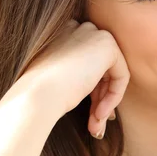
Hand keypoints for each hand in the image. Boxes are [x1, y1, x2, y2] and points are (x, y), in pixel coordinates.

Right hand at [21, 21, 129, 138]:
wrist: (35, 95)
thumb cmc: (38, 94)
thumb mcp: (59, 81)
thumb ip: (81, 78)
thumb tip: (104, 96)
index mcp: (62, 33)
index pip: (87, 63)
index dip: (92, 91)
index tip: (90, 113)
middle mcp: (79, 28)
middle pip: (101, 69)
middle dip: (99, 99)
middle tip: (95, 124)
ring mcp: (94, 34)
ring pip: (111, 74)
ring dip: (105, 103)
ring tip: (96, 127)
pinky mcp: (108, 46)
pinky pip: (121, 76)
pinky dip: (113, 97)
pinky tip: (99, 115)